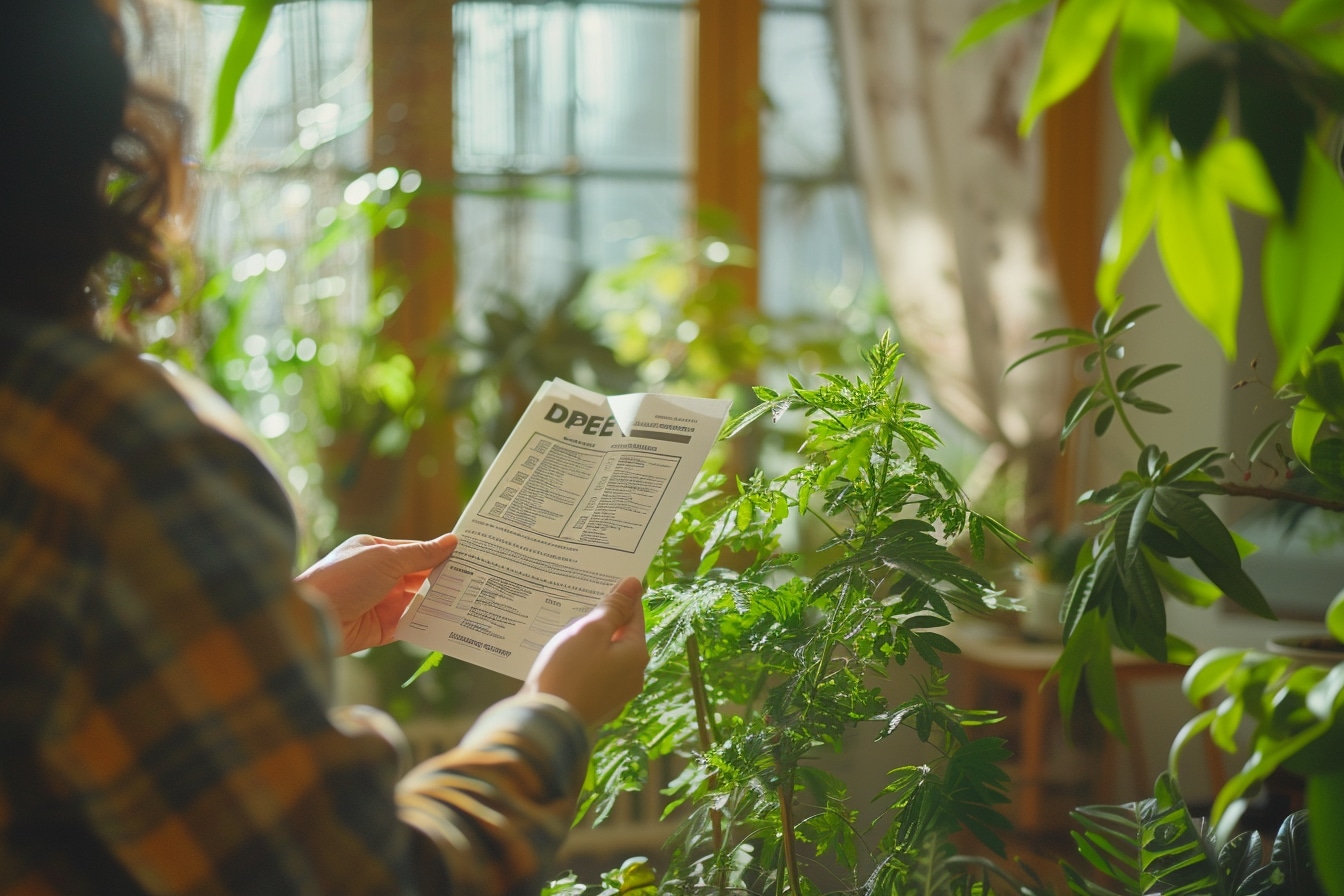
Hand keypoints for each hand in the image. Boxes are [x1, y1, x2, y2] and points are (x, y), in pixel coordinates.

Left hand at [296, 533, 456, 655]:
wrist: (314, 620)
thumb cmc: (344, 579)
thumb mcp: (386, 559)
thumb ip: (421, 554)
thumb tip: (452, 541)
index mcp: (376, 552)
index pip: (415, 552)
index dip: (440, 555)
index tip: (469, 558)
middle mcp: (378, 576)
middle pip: (418, 578)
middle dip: (443, 580)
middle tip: (478, 581)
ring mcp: (380, 603)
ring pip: (417, 602)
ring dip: (439, 602)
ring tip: (472, 601)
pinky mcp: (381, 629)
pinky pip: (411, 625)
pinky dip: (429, 624)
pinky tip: (451, 622)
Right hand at [521, 577, 648, 726]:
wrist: (545, 722)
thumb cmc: (568, 672)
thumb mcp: (590, 631)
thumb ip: (613, 607)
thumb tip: (634, 584)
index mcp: (636, 655)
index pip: (635, 615)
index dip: (622, 597)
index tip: (609, 580)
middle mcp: (633, 676)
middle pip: (622, 637)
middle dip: (605, 620)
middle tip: (582, 602)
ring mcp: (616, 694)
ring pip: (608, 656)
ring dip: (593, 642)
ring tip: (569, 627)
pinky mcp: (597, 705)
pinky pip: (595, 674)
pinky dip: (585, 662)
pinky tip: (566, 657)